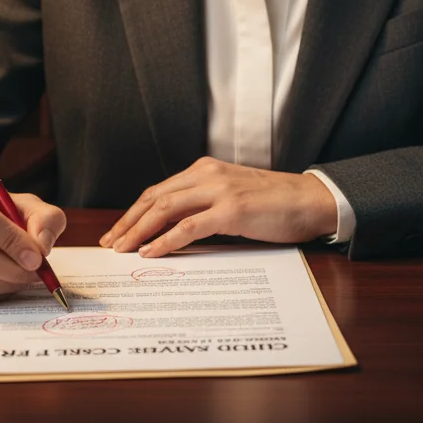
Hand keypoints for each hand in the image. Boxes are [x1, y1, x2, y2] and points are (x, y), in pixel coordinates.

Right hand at [0, 176, 66, 300]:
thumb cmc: (2, 213)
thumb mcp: (27, 205)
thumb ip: (44, 219)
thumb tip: (41, 247)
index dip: (11, 241)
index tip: (36, 257)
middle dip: (11, 269)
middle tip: (35, 273)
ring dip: (4, 284)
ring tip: (23, 277)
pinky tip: (6, 283)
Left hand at [99, 157, 337, 257]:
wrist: (313, 200)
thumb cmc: (277, 204)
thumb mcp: (234, 197)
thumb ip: (206, 205)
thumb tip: (173, 230)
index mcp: (206, 170)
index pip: (160, 190)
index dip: (134, 212)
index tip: (118, 231)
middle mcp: (208, 175)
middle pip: (155, 198)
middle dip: (128, 222)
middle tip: (110, 243)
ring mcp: (220, 191)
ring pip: (165, 209)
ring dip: (139, 231)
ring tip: (123, 250)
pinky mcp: (232, 210)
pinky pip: (189, 227)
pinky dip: (165, 240)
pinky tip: (151, 252)